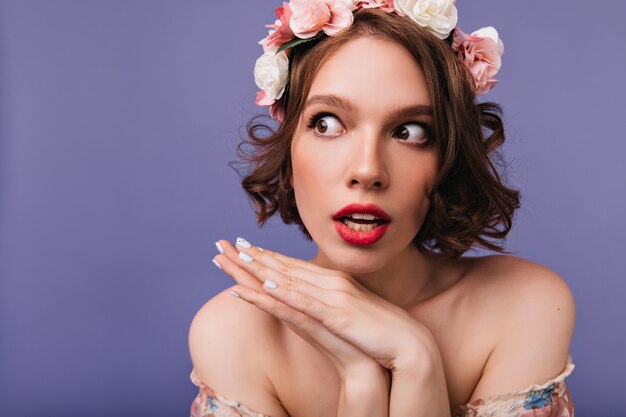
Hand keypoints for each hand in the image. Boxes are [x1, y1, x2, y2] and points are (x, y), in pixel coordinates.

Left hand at [212, 238, 424, 376]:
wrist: (406, 341)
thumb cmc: (377, 329)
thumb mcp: (348, 311)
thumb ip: (330, 302)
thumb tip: (313, 300)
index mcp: (332, 281)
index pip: (292, 266)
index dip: (266, 256)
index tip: (243, 247)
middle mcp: (330, 283)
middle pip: (284, 267)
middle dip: (253, 256)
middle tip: (225, 244)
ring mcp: (333, 296)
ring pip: (289, 280)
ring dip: (260, 269)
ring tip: (235, 259)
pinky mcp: (337, 314)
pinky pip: (304, 303)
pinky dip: (284, 293)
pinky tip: (265, 286)